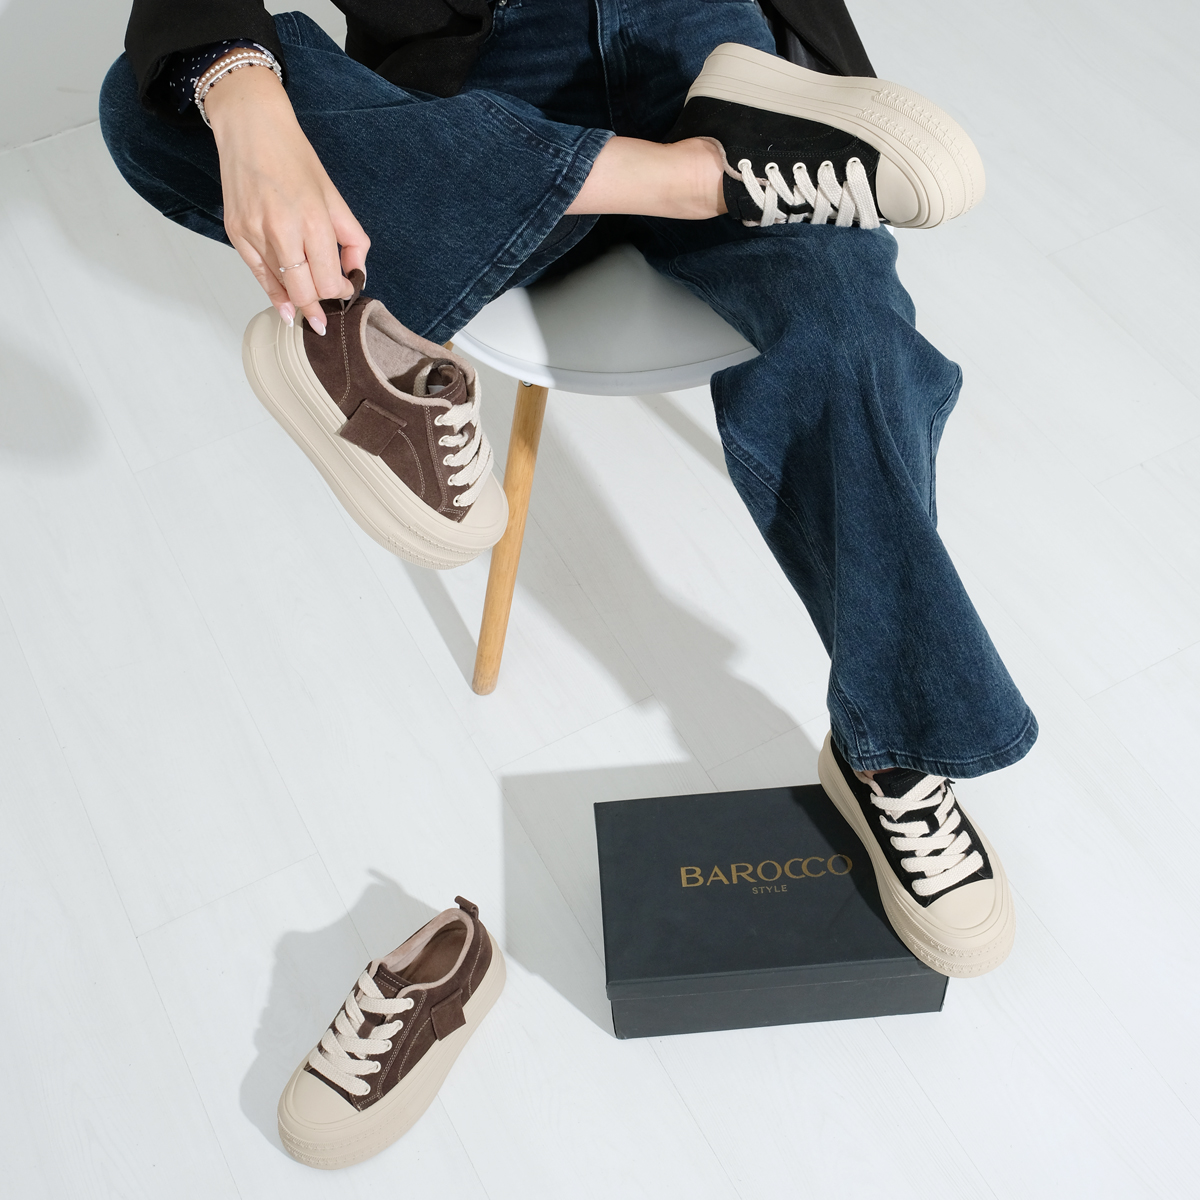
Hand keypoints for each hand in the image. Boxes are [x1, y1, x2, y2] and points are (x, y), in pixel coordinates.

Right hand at [204, 59, 368, 332]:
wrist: (250, 127)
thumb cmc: (295, 158)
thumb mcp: (334, 196)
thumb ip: (351, 238)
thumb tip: (356, 272)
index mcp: (313, 220)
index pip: (329, 280)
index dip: (340, 293)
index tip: (344, 290)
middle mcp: (282, 231)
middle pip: (305, 292)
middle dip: (320, 307)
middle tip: (327, 316)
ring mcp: (255, 234)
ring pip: (282, 287)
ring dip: (299, 302)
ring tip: (310, 314)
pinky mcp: (236, 233)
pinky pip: (259, 275)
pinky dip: (275, 294)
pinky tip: (287, 309)